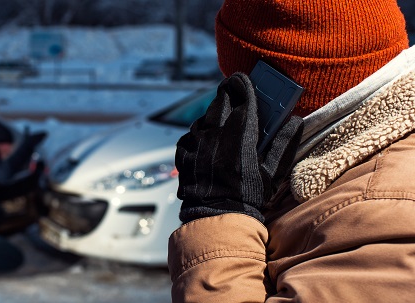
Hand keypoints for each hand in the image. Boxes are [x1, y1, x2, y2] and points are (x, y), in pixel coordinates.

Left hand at [175, 73, 302, 222]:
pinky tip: (208, 143)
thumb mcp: (272, 173)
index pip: (242, 96)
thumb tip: (296, 121)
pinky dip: (200, 133)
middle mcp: (214, 134)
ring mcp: (195, 142)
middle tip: (236, 95)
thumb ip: (283, 144)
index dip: (244, 84)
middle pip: (220, 100)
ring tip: (223, 124)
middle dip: (228, 94)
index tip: (245, 79)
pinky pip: (191, 134)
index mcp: (239, 135)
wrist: (215, 217)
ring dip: (214, 116)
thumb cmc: (248, 196)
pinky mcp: (183, 152)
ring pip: (204, 117)